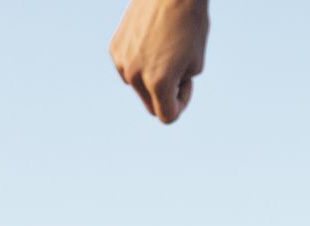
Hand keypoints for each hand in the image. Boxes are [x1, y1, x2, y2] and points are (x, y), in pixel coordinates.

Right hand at [110, 0, 208, 123]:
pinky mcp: (114, 48)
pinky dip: (140, 62)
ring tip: (164, 51)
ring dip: (152, 78)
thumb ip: (177, 88)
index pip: (167, 116)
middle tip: (178, 68)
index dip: (181, 102)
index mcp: (158, 83)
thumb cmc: (190, 25)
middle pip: (151, 105)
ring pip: (138, 87)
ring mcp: (121, 62)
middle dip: (165, 94)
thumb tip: (159, 96)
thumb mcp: (196, 65)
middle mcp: (135, 76)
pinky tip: (150, 41)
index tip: (186, 81)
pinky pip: (128, 68)